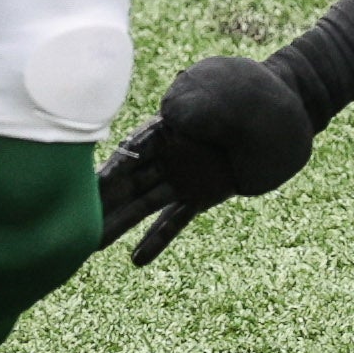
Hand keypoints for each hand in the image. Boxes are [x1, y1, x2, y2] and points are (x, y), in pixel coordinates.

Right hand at [94, 56, 314, 264]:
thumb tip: (169, 116)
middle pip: (128, 180)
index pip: (135, 147)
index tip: (92, 183)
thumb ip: (195, 105)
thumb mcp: (221, 92)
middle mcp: (168, 152)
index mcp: (168, 125)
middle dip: (101, 200)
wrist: (282, 114)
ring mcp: (182, 176)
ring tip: (91, 243)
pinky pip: (175, 219)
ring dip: (118, 223)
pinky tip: (136, 260)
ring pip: (143, 204)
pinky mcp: (201, 195)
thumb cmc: (248, 94)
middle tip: (71, 220)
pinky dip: (156, 239)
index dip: (115, 166)